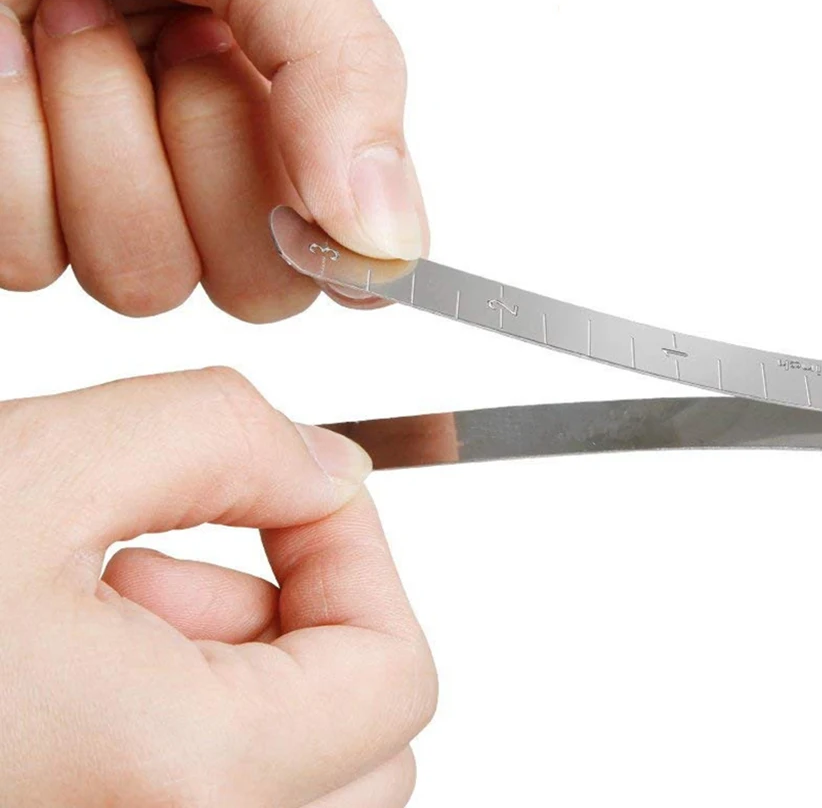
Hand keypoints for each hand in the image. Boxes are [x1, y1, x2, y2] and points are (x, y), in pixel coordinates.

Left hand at [0, 0, 428, 318]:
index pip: (352, 251)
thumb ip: (342, 66)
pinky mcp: (15, 201)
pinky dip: (11, 145)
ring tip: (68, 16)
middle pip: (256, 286)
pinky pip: (28, 258)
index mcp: (299, 103)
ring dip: (100, 138)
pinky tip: (4, 50)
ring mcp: (110, 190)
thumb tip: (393, 237)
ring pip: (140, 282)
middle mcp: (214, 163)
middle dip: (210, 160)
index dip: (334, 245)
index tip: (297, 182)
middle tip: (174, 40)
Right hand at [0, 368, 436, 806]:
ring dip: (234, 670)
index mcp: (189, 777)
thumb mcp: (39, 473)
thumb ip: (218, 437)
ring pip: (293, 775)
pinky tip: (79, 666)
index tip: (297, 494)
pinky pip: (210, 795)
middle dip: (298, 616)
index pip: (395, 674)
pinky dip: (183, 722)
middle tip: (181, 561)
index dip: (357, 555)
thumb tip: (325, 470)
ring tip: (100, 610)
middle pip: (363, 741)